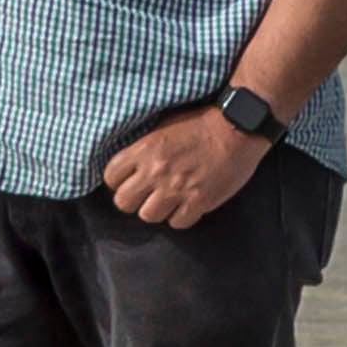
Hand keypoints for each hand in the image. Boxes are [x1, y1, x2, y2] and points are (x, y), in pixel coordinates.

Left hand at [101, 105, 268, 229]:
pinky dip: (180, 217)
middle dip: (133, 200)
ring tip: (167, 202)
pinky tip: (186, 206)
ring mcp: (176, 189)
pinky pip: (177, 223)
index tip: (127, 182)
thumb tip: (130, 165)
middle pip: (124, 202)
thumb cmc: (201, 124)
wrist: (236, 129)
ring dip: (156, 210)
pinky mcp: (198, 202)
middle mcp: (156, 171)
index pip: (111, 177)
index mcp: (144, 150)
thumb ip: (143, 148)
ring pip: (148, 216)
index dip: (117, 182)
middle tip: (145, 195)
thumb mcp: (163, 127)